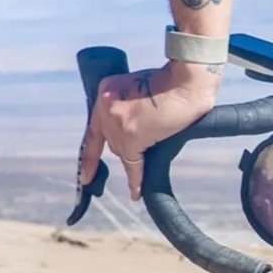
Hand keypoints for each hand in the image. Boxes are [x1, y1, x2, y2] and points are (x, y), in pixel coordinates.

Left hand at [78, 61, 217, 200]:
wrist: (186, 82)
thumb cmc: (172, 81)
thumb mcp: (139, 85)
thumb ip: (127, 104)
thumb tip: (130, 128)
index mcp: (105, 90)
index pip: (95, 127)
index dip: (91, 153)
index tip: (86, 174)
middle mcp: (105, 107)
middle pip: (111, 140)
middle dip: (127, 145)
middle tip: (145, 139)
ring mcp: (116, 123)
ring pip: (122, 151)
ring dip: (137, 154)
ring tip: (152, 150)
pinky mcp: (131, 137)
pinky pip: (133, 164)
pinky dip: (136, 179)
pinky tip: (136, 192)